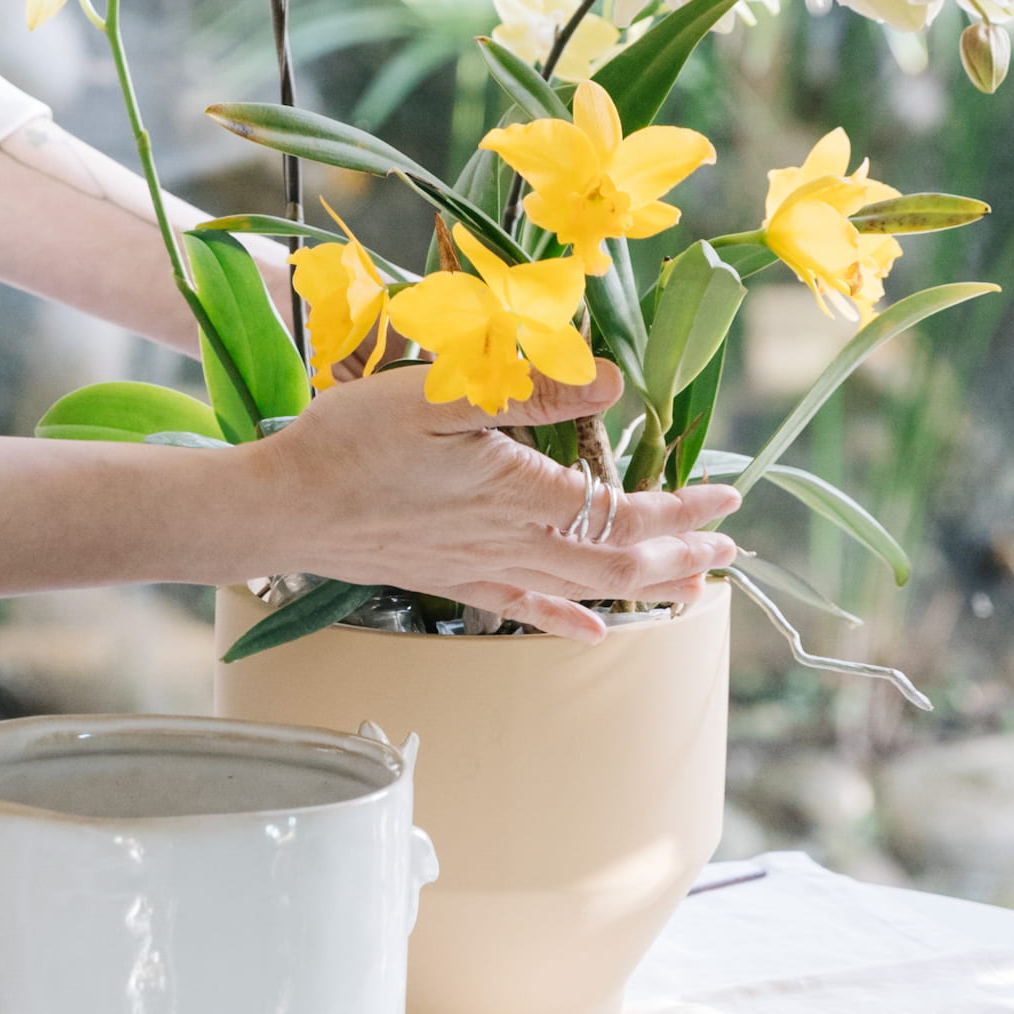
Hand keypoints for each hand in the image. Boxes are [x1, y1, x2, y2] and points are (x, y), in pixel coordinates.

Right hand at [235, 364, 739, 640]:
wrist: (282, 505)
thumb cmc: (352, 439)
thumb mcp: (440, 393)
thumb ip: (530, 388)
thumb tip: (613, 384)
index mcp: (518, 491)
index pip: (624, 511)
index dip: (682, 509)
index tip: (726, 496)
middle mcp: (510, 539)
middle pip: (618, 562)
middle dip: (683, 554)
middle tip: (730, 547)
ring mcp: (481, 565)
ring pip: (583, 588)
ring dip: (645, 586)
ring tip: (693, 585)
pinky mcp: (450, 575)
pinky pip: (525, 605)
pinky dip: (569, 618)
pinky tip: (594, 630)